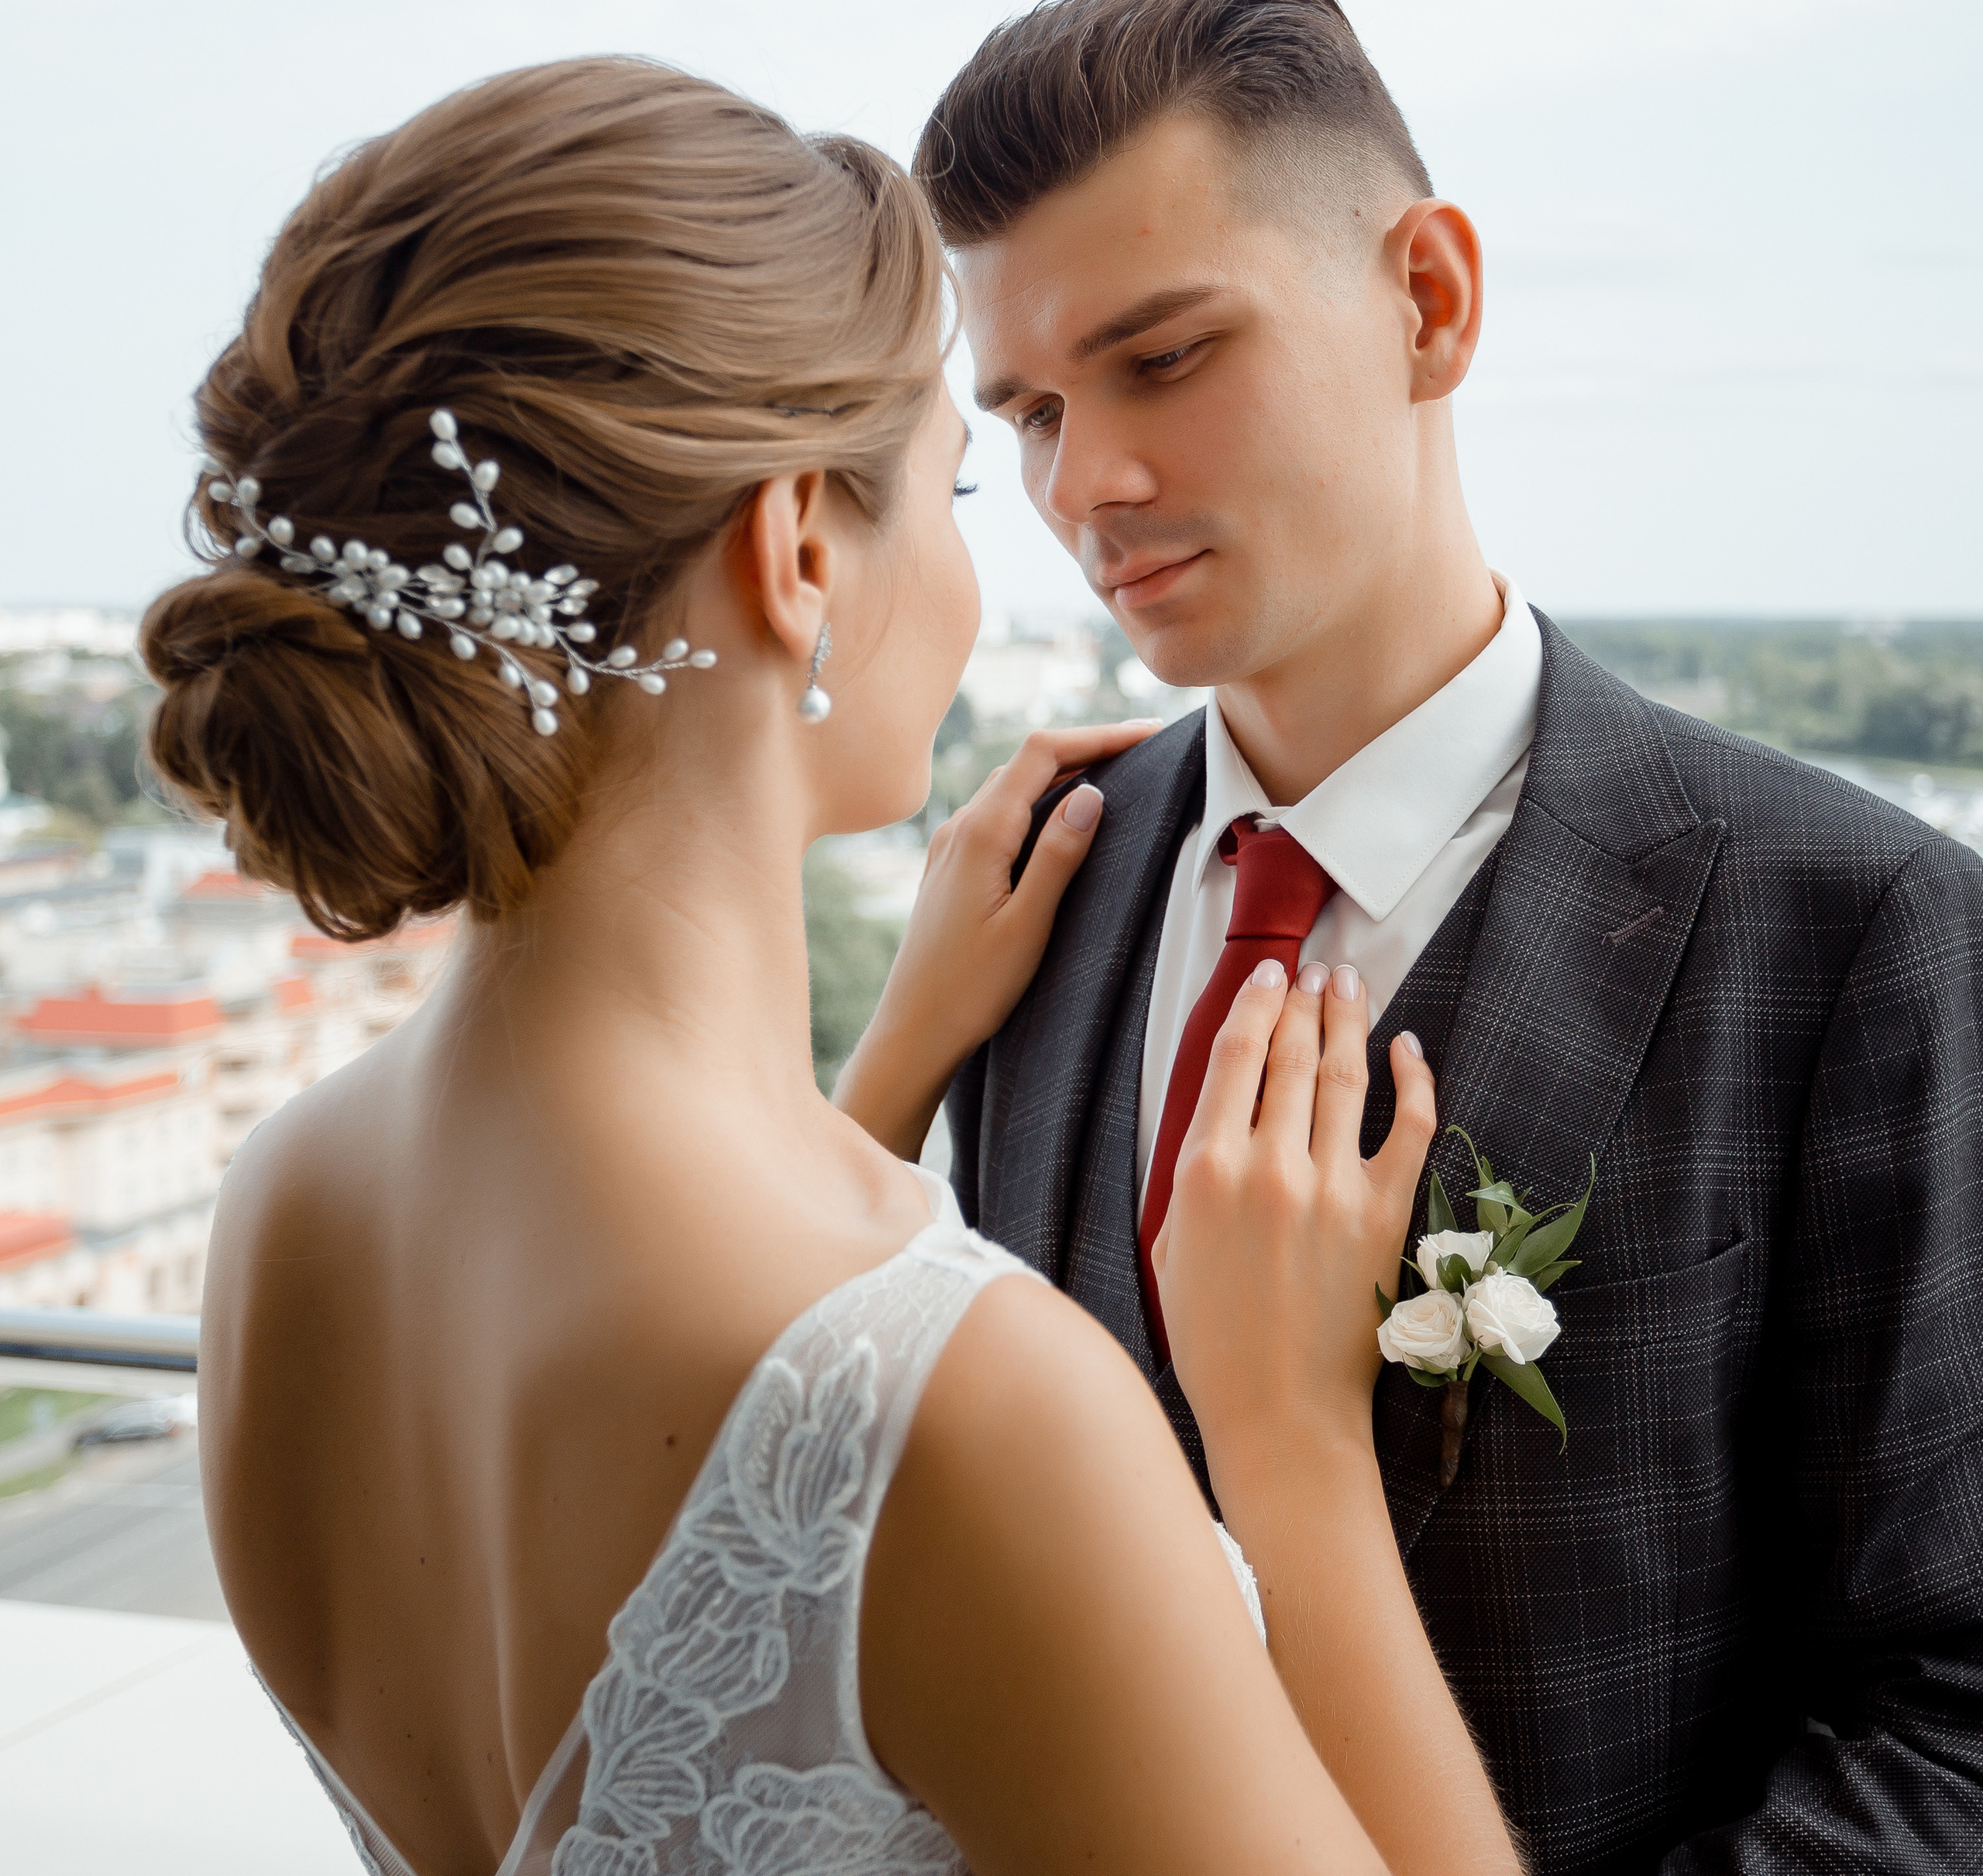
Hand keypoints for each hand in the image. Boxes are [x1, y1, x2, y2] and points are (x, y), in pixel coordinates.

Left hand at [834, 720, 1162, 1157]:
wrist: (914, 1029)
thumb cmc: (971, 988)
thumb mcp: (1029, 924)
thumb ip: (1058, 856)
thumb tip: (1091, 794)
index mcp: (981, 834)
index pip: (1042, 753)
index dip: (1097, 736)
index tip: (1147, 734)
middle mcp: (959, 828)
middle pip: (1026, 761)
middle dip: (1084, 747)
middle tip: (1143, 750)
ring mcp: (950, 845)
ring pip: (1010, 785)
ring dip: (1060, 772)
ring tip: (1114, 773)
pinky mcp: (950, 866)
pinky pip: (997, 813)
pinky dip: (1036, 800)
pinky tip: (1060, 817)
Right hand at [1151, 958, 1435, 1470]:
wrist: (1279, 1413)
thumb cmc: (1216, 1341)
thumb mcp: (1171, 1244)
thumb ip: (1192, 1172)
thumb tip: (1222, 1112)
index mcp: (1204, 1171)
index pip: (1235, 1057)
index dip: (1253, 1004)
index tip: (1266, 977)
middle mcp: (1269, 1167)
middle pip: (1290, 1053)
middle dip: (1302, 1001)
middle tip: (1312, 970)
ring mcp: (1332, 1188)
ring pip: (1343, 1074)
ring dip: (1348, 1019)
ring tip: (1350, 985)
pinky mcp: (1385, 1214)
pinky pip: (1408, 1126)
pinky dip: (1412, 1078)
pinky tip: (1408, 1048)